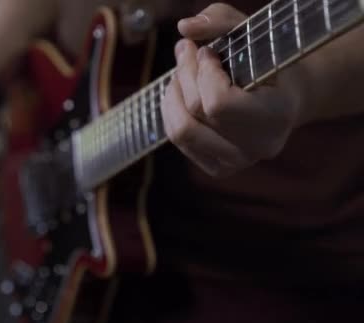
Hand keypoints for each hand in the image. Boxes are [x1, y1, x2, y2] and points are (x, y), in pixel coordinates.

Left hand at [162, 3, 302, 176]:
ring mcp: (236, 162)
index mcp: (276, 116)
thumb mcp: (252, 31)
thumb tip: (184, 27)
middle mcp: (257, 147)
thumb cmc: (267, 60)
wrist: (285, 99)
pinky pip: (178, 140)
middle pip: (195, 114)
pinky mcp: (217, 168)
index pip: (218, 104)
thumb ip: (220, 20)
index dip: (204, 73)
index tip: (208, 51)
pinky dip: (172, 111)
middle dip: (183, 75)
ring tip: (180, 72)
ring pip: (181, 131)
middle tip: (186, 50)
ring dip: (172, 95)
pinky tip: (181, 93)